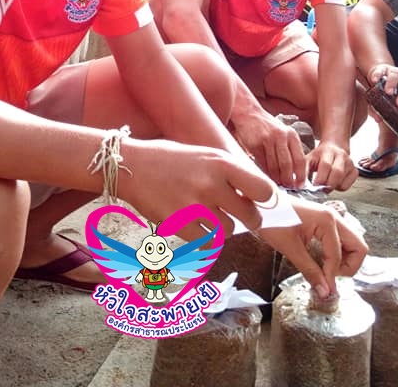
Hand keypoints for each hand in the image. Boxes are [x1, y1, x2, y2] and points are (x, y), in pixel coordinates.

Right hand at [119, 138, 271, 239]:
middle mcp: (211, 185)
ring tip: (210, 215)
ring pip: (229, 230)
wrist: (132, 166)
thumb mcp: (205, 155)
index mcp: (221, 163)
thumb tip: (258, 195)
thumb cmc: (171, 159)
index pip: (263, 189)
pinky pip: (207, 242)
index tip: (260, 201)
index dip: (265, 199)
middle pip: (250, 216)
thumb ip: (230, 174)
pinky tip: (196, 224)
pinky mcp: (180, 225)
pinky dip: (205, 237)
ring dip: (224, 227)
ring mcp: (195, 207)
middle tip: (243, 216)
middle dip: (250, 218)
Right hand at [232, 110, 306, 188]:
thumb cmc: (267, 126)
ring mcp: (268, 140)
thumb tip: (295, 173)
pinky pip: (262, 163)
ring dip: (276, 178)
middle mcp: (281, 136)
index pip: (300, 159)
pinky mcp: (256, 144)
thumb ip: (289, 149)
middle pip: (288, 165)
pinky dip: (266, 173)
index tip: (300, 185)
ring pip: (274, 166)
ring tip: (278, 184)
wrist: (249, 113)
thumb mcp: (283, 133)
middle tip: (288, 187)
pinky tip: (267, 177)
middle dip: (288, 180)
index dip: (301, 175)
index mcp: (291, 135)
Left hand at [260, 198, 367, 296]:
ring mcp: (330, 217)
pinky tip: (323, 261)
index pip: (338, 256)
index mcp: (327, 221)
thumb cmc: (271, 220)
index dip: (332, 276)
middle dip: (350, 266)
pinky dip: (338, 252)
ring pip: (352, 242)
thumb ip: (310, 271)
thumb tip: (325, 292)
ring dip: (346, 259)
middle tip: (331, 277)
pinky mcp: (324, 221)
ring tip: (327, 270)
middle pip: (359, 246)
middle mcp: (334, 217)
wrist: (259, 203)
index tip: (324, 290)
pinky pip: (340, 239)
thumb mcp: (290, 248)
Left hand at [306, 141, 356, 190]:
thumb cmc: (319, 156)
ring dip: (332, 187)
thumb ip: (303, 169)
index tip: (315, 186)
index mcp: (327, 151)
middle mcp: (341, 156)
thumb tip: (298, 183)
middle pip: (337, 173)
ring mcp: (350, 163)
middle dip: (327, 185)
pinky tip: (334, 183)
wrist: (334, 147)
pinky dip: (340, 187)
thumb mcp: (309, 158)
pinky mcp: (355, 171)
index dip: (320, 178)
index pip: (326, 165)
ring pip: (342, 180)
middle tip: (320, 190)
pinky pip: (348, 185)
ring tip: (325, 186)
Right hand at [367, 63, 397, 112]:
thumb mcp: (388, 99)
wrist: (380, 73)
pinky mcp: (381, 69)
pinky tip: (374, 80)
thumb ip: (382, 109)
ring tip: (388, 92)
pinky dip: (377, 75)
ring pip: (395, 76)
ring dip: (392, 84)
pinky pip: (380, 71)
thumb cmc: (386, 89)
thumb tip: (377, 119)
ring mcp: (393, 72)